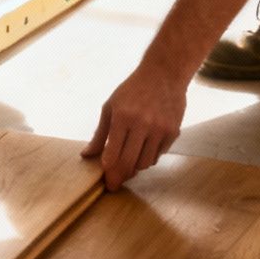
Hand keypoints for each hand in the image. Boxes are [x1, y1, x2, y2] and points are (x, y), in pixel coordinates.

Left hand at [81, 61, 187, 190]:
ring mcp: (160, 129)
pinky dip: (149, 157)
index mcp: (123, 117)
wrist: (164, 75)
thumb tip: (86, 154)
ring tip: (128, 162)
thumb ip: (99, 133)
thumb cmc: (132, 90)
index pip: (113, 152)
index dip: (108, 169)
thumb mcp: (110, 106)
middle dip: (120, 176)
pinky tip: (143, 149)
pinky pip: (158, 155)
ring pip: (145, 163)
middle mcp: (142, 124)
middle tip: (114, 183)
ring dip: (135, 166)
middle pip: (129, 162)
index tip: (105, 177)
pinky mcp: (173, 132)